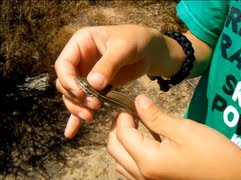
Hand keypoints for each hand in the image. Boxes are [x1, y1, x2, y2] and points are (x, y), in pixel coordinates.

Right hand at [54, 25, 175, 137]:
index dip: (68, 81)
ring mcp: (86, 74)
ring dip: (77, 107)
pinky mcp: (95, 87)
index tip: (82, 93)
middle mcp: (79, 59)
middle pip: (65, 83)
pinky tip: (71, 132)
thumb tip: (93, 84)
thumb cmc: (136, 41)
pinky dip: (77, 116)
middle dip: (75, 97)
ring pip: (72, 95)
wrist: (149, 50)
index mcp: (80, 43)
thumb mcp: (123, 48)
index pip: (63, 65)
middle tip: (94, 106)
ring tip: (90, 116)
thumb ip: (108, 64)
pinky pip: (83, 102)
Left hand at [108, 94, 240, 179]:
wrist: (235, 178)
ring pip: (120, 164)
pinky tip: (145, 146)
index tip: (130, 104)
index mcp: (148, 161)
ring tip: (135, 128)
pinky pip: (131, 173)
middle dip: (117, 130)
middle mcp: (142, 176)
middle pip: (115, 151)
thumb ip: (156, 117)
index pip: (122, 135)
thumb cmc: (213, 152)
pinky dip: (130, 157)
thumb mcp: (185, 130)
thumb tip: (138, 101)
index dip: (123, 117)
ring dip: (122, 144)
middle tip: (128, 115)